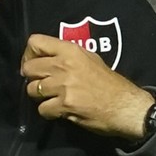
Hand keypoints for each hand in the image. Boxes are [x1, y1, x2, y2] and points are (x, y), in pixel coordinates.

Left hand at [21, 34, 153, 139]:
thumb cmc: (110, 83)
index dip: (29, 54)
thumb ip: (68, 56)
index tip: (34, 64)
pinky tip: (59, 111)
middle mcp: (64, 65)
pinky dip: (48, 112)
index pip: (35, 42)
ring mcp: (63, 85)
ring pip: (32, 90)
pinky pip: (42, 109)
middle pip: (28, 68)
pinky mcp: (64, 105)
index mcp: (70, 51)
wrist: (126, 106)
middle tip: (41, 84)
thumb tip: (46, 57)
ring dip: (39, 96)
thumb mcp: (91, 59)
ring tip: (52, 98)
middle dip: (32, 78)